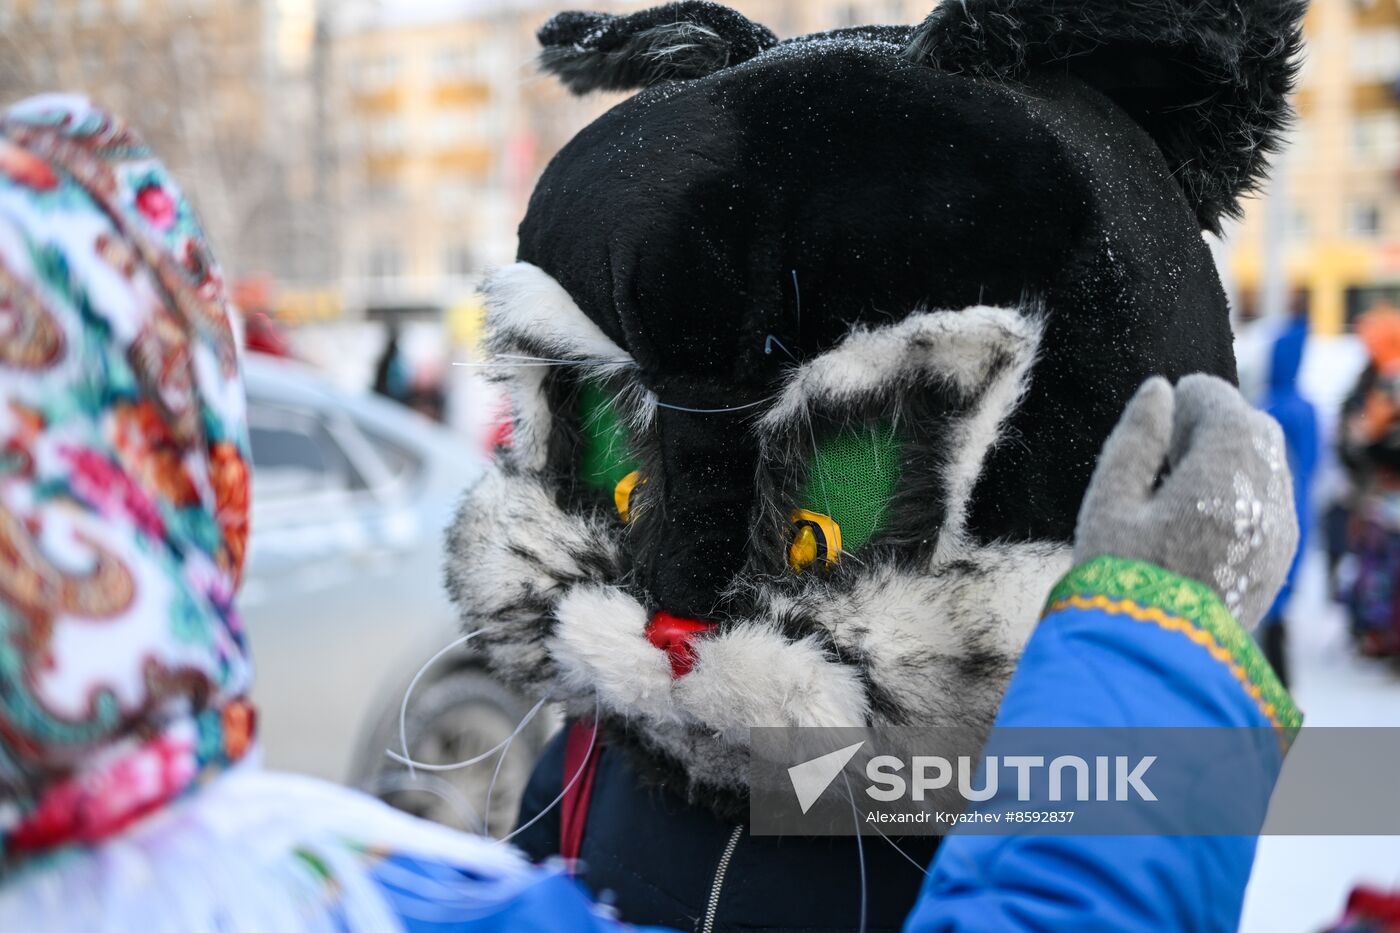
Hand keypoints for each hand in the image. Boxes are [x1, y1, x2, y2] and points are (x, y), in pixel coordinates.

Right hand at [1075, 375, 1297, 630]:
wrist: (1155, 657)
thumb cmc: (1121, 575)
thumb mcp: (1110, 500)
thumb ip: (1135, 440)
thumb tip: (1157, 391)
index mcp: (1222, 465)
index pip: (1216, 398)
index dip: (1182, 401)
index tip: (1155, 421)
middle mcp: (1265, 490)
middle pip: (1251, 427)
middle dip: (1212, 426)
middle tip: (1164, 453)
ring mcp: (1279, 527)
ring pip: (1265, 466)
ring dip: (1228, 461)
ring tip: (1179, 489)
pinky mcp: (1278, 557)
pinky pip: (1269, 503)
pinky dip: (1240, 494)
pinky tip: (1199, 520)